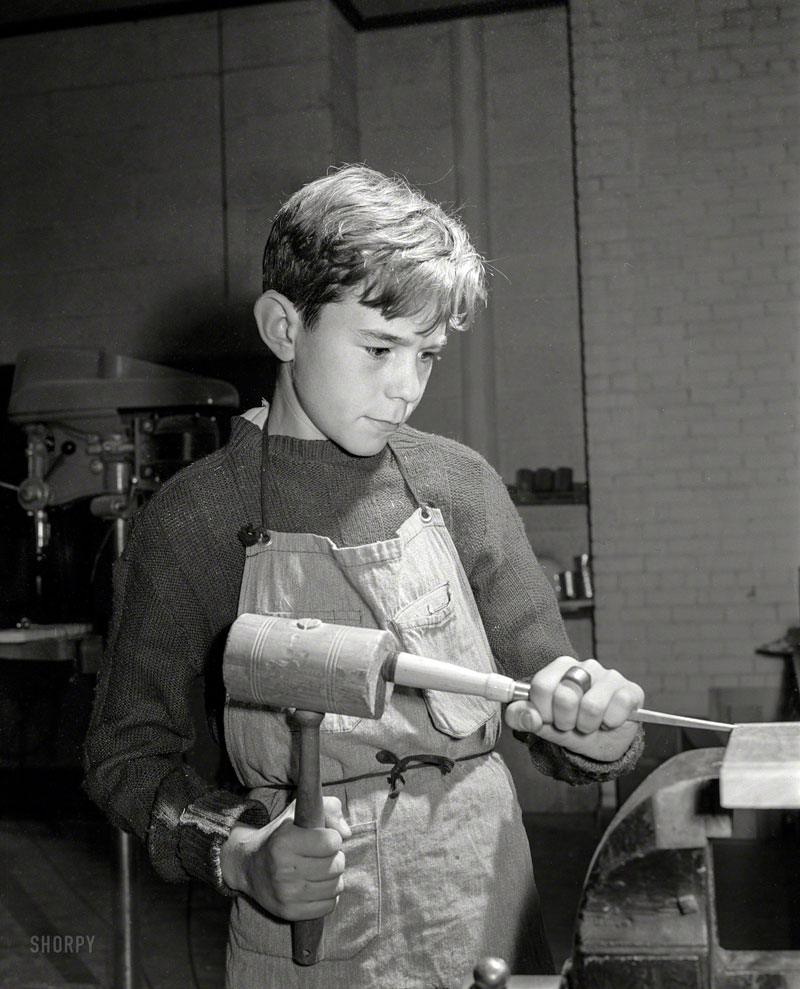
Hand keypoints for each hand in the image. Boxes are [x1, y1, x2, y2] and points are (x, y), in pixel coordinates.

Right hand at [220, 796, 350, 919]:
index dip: (333, 838)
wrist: (248, 866)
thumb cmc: (280, 835)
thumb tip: (346, 833)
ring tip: (322, 869)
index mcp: (285, 842)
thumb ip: (328, 809)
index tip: (325, 838)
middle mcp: (284, 869)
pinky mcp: (289, 912)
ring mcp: (286, 894)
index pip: (330, 842)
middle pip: (336, 865)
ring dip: (334, 877)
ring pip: (335, 887)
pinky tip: (318, 886)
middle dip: (336, 857)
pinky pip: (328, 906)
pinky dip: (329, 895)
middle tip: (324, 855)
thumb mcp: (298, 812)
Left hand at [504, 655, 644, 761]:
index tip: (549, 719)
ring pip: (592, 706)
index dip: (543, 711)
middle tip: (571, 723)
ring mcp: (610, 676)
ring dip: (588, 725)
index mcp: (560, 668)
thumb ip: (523, 717)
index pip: (541, 686)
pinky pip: (618, 708)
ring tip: (590, 724)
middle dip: (565, 721)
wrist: (603, 741)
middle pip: (565, 696)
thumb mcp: (542, 725)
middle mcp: (586, 666)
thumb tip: (528, 717)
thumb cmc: (571, 726)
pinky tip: (610, 722)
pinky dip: (611, 723)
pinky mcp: (631, 690)